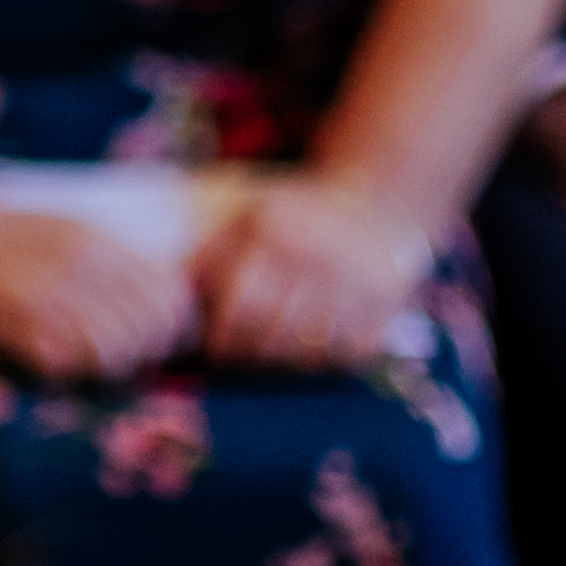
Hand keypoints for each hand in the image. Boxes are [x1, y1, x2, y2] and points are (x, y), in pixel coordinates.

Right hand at [0, 198, 197, 381]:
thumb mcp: (60, 232)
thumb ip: (109, 262)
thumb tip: (164, 302)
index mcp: (93, 237)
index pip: (167, 292)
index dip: (169, 328)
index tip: (153, 343)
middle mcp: (78, 260)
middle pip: (146, 328)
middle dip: (137, 355)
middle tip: (113, 362)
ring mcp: (46, 289)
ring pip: (110, 350)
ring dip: (98, 368)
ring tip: (76, 363)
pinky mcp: (14, 317)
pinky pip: (63, 362)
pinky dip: (58, 372)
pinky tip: (42, 362)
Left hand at [193, 169, 433, 371]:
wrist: (374, 203)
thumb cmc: (295, 215)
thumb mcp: (249, 214)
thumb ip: (213, 250)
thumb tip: (179, 291)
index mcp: (273, 231)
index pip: (239, 307)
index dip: (222, 337)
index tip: (216, 345)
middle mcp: (317, 256)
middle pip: (272, 337)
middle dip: (250, 354)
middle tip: (243, 355)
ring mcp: (357, 284)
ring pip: (309, 353)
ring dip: (287, 362)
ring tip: (274, 352)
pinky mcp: (387, 307)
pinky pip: (348, 356)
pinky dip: (328, 361)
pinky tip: (314, 346)